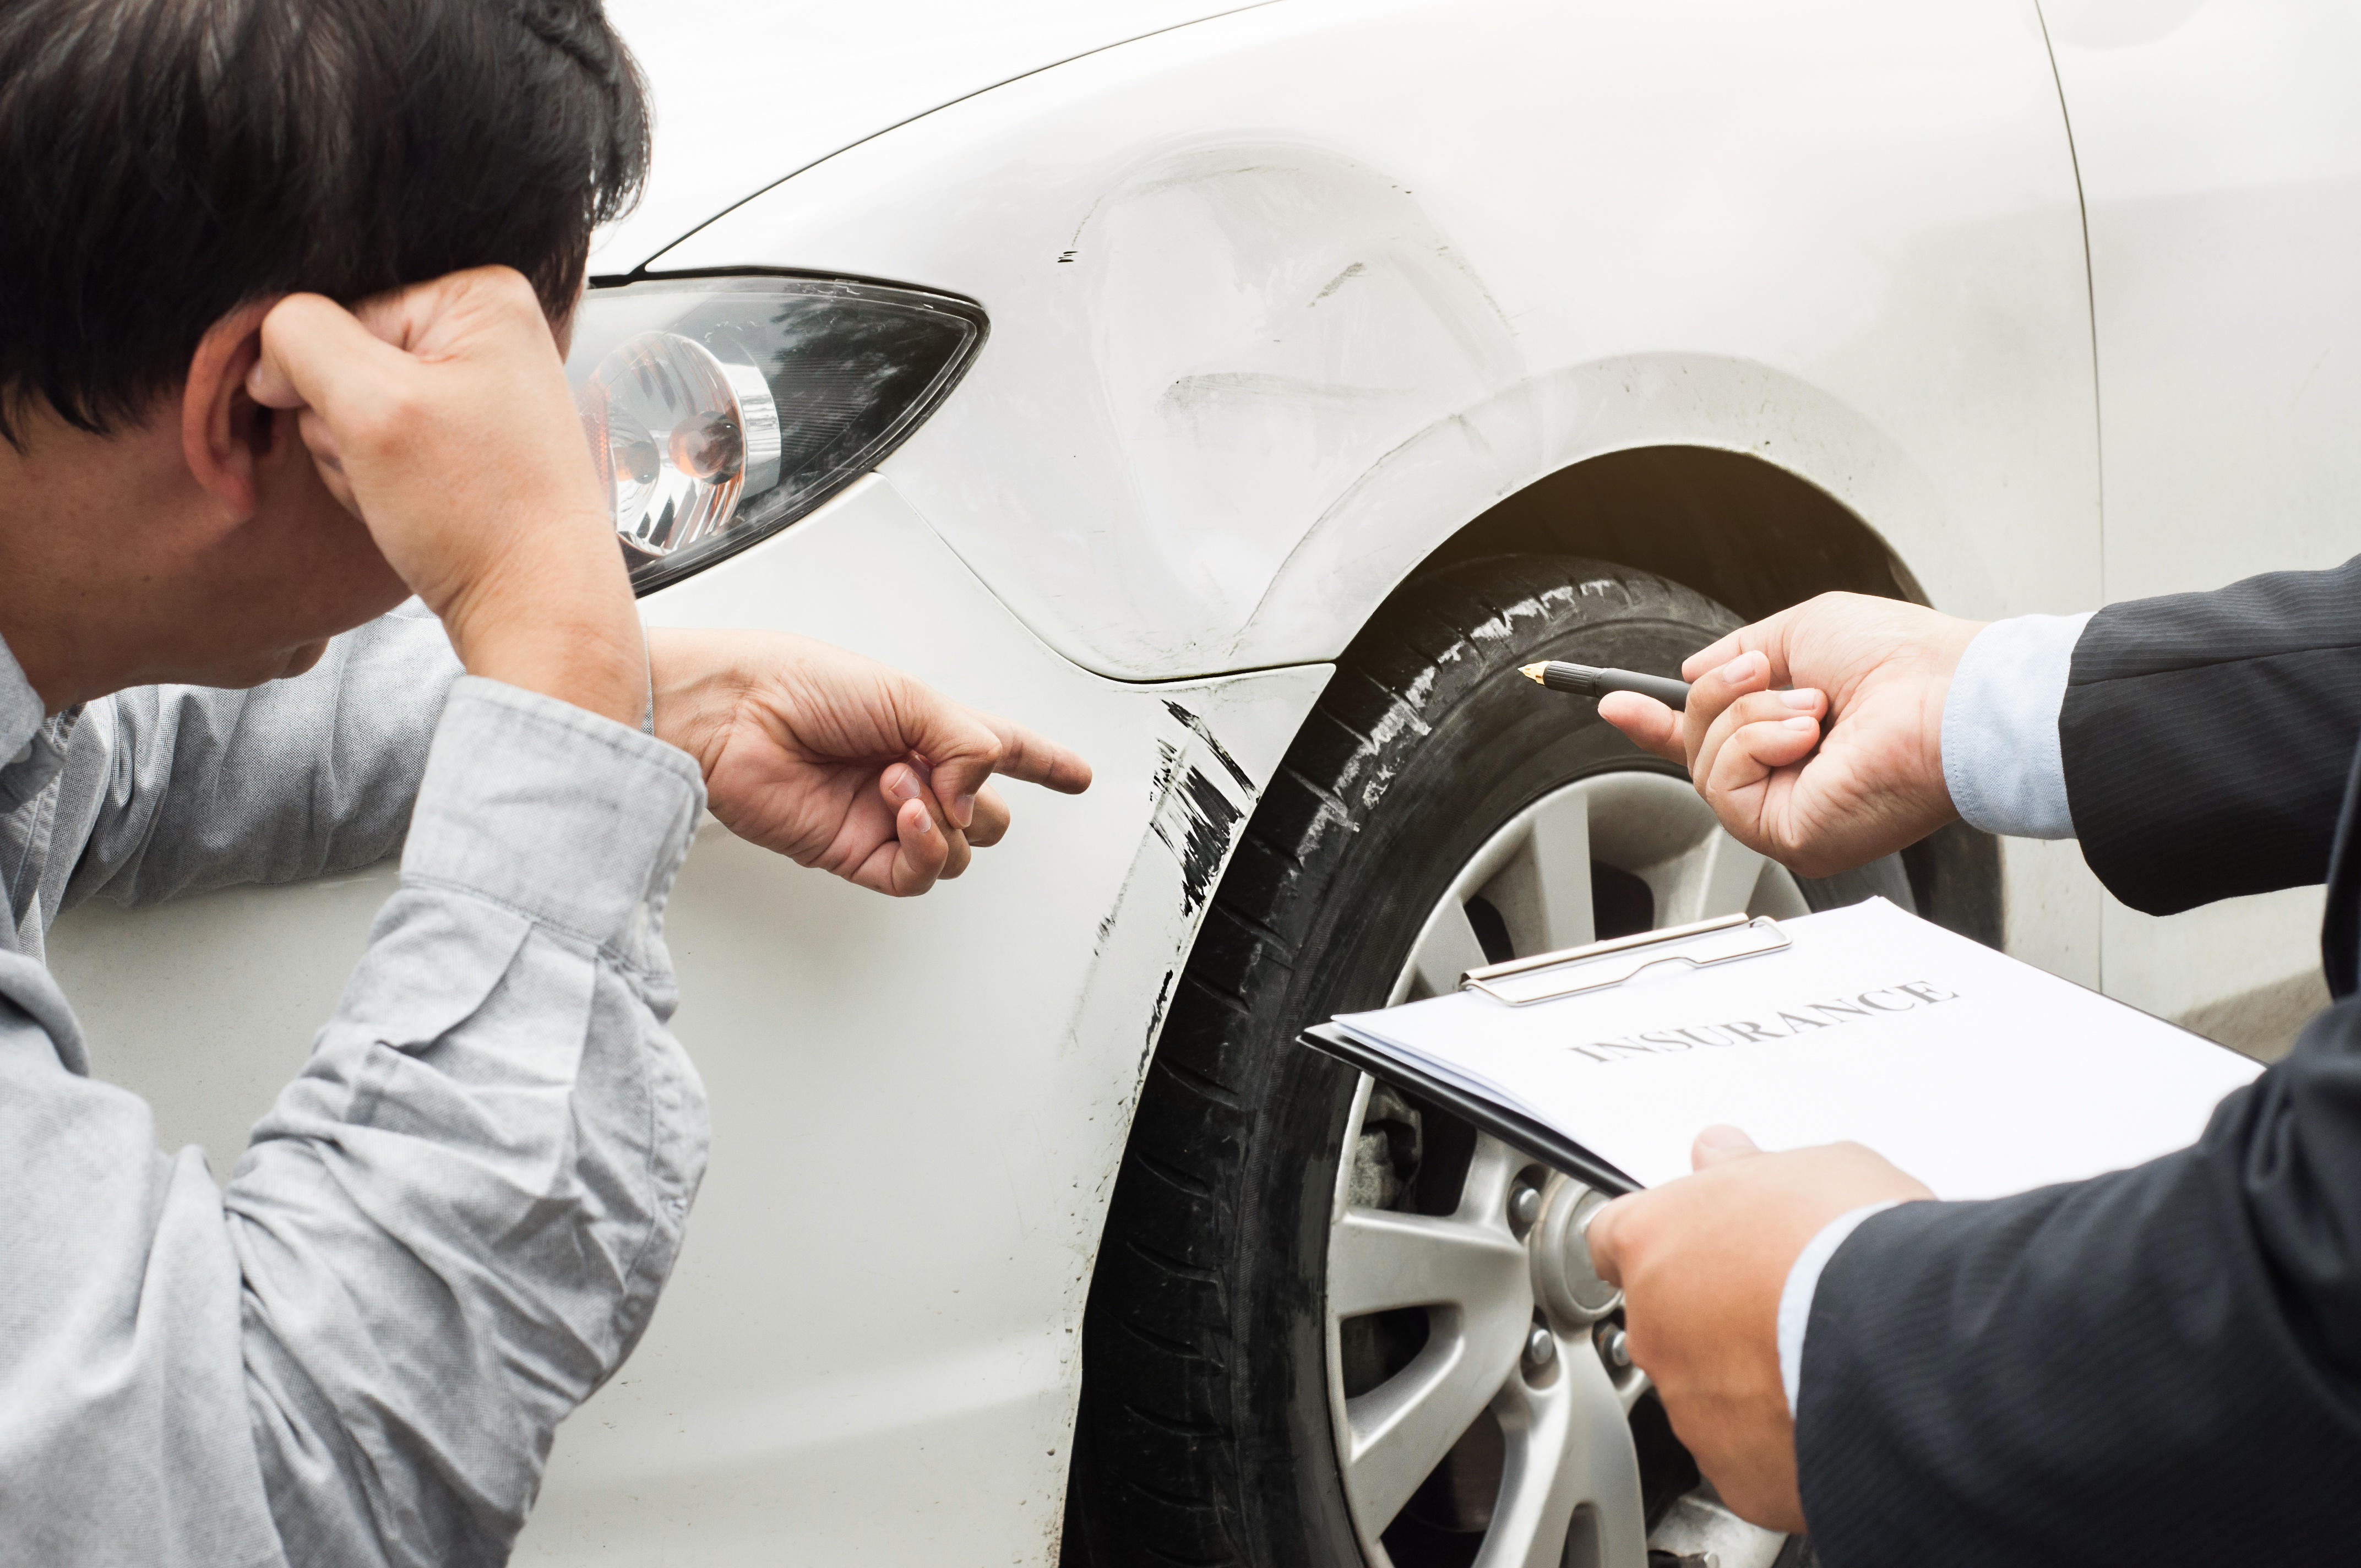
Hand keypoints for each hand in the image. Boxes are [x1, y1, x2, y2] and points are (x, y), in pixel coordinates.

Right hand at [248, 268, 642, 724]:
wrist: (535, 608)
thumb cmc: (482, 514)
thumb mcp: (372, 407)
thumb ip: (300, 340)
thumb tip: (267, 342)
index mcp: (483, 298)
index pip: (339, 310)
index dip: (320, 373)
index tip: (356, 427)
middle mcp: (490, 337)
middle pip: (348, 360)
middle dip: (347, 424)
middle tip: (394, 468)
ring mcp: (480, 394)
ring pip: (358, 411)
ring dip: (359, 461)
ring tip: (413, 493)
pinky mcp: (468, 447)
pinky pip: (386, 449)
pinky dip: (381, 483)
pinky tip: (417, 508)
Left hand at [648, 628, 1092, 896]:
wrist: (732, 715)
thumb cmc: (799, 683)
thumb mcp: (907, 693)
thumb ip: (968, 742)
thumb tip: (980, 796)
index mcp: (926, 727)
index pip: (1002, 748)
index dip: (1043, 762)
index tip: (1077, 776)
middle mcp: (911, 775)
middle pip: (990, 814)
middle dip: (980, 798)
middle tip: (942, 771)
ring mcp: (885, 818)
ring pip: (960, 850)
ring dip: (944, 818)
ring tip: (898, 782)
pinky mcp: (855, 854)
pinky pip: (918, 875)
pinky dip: (924, 849)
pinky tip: (904, 816)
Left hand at [1585, 1127, 1931, 1531]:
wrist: (1903, 1343)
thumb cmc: (1855, 1244)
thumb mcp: (1811, 1167)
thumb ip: (1747, 1167)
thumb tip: (1722, 1154)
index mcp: (1652, 1240)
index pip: (1615, 1236)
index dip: (1660, 1240)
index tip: (1691, 1245)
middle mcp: (1652, 1327)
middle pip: (1665, 1319)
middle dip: (1714, 1315)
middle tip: (1783, 1304)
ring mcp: (1688, 1406)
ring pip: (1707, 1394)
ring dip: (1748, 1382)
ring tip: (1822, 1362)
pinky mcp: (1734, 1474)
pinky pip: (1749, 1457)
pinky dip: (1781, 1443)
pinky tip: (1831, 1417)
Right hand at [1597, 594, 1981, 877]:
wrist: (1949, 701)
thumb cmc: (1907, 663)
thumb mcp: (1804, 631)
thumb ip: (1741, 651)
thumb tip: (1693, 672)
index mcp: (1798, 737)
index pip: (1713, 741)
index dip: (1659, 722)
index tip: (1617, 702)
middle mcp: (1792, 781)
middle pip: (1697, 747)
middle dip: (1717, 698)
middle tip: (1761, 672)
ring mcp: (1789, 813)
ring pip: (1705, 764)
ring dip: (1747, 716)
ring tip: (1811, 706)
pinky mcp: (1788, 835)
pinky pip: (1725, 786)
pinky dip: (1756, 743)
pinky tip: (1806, 734)